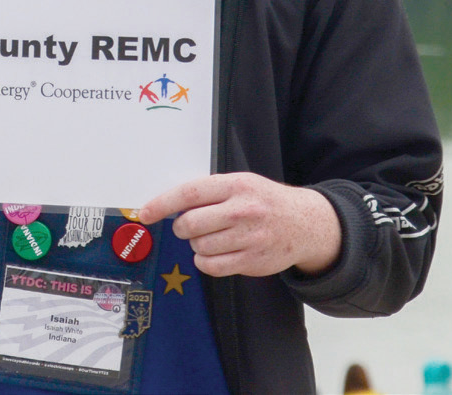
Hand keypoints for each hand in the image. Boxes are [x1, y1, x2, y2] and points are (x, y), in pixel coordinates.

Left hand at [137, 172, 339, 277]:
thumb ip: (210, 191)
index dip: (162, 204)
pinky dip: (205, 261)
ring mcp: (248, 237)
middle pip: (190, 224)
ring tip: (212, 236)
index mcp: (235, 185)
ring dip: (197, 244)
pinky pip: (212, 266)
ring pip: (199, 246)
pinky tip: (215, 252)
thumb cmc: (266, 202)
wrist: (305, 224)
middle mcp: (242, 210)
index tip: (146, 212)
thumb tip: (170, 203)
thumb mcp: (242, 184)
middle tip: (190, 225)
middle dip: (182, 227)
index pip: (189, 193)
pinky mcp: (252, 261)